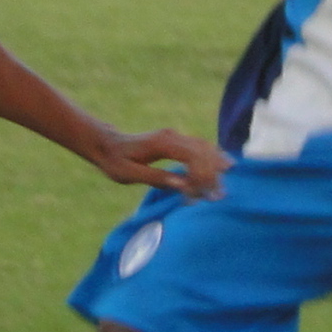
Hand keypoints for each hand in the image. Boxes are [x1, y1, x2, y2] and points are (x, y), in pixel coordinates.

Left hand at [89, 128, 231, 199]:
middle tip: (218, 196)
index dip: (202, 175)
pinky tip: (223, 168)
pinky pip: (200, 147)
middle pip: (202, 151)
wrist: (107, 145)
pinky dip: (212, 158)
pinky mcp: (176, 141)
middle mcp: (172, 136)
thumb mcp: (130, 175)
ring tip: (222, 187)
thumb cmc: (115, 162)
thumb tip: (182, 184)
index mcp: (162, 143)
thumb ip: (155, 178)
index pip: (192, 156)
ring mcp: (175, 136)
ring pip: (204, 147)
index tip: (203, 195)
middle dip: (212, 174)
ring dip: (215, 166)